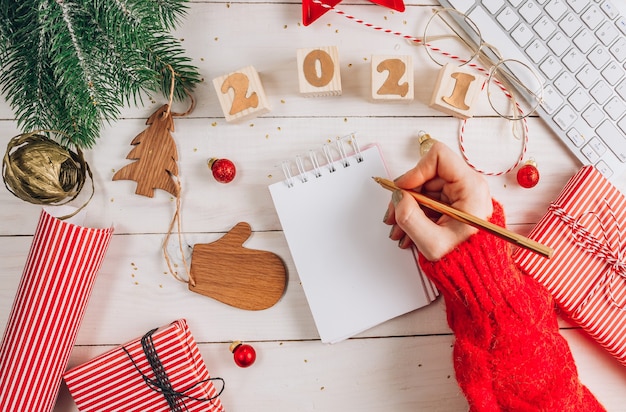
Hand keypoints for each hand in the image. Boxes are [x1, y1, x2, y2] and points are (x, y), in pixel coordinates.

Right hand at [383, 141, 492, 260]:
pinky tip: (408, 231)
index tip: (403, 189)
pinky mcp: (452, 204)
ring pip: (423, 189)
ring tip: (399, 228)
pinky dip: (414, 213)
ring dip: (407, 207)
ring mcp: (458, 195)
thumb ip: (410, 218)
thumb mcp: (433, 243)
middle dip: (405, 195)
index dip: (416, 171)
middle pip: (426, 175)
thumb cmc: (467, 261)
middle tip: (394, 214)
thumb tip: (398, 199)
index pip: (438, 157)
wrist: (479, 275)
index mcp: (470, 188)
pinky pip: (426, 200)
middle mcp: (466, 186)